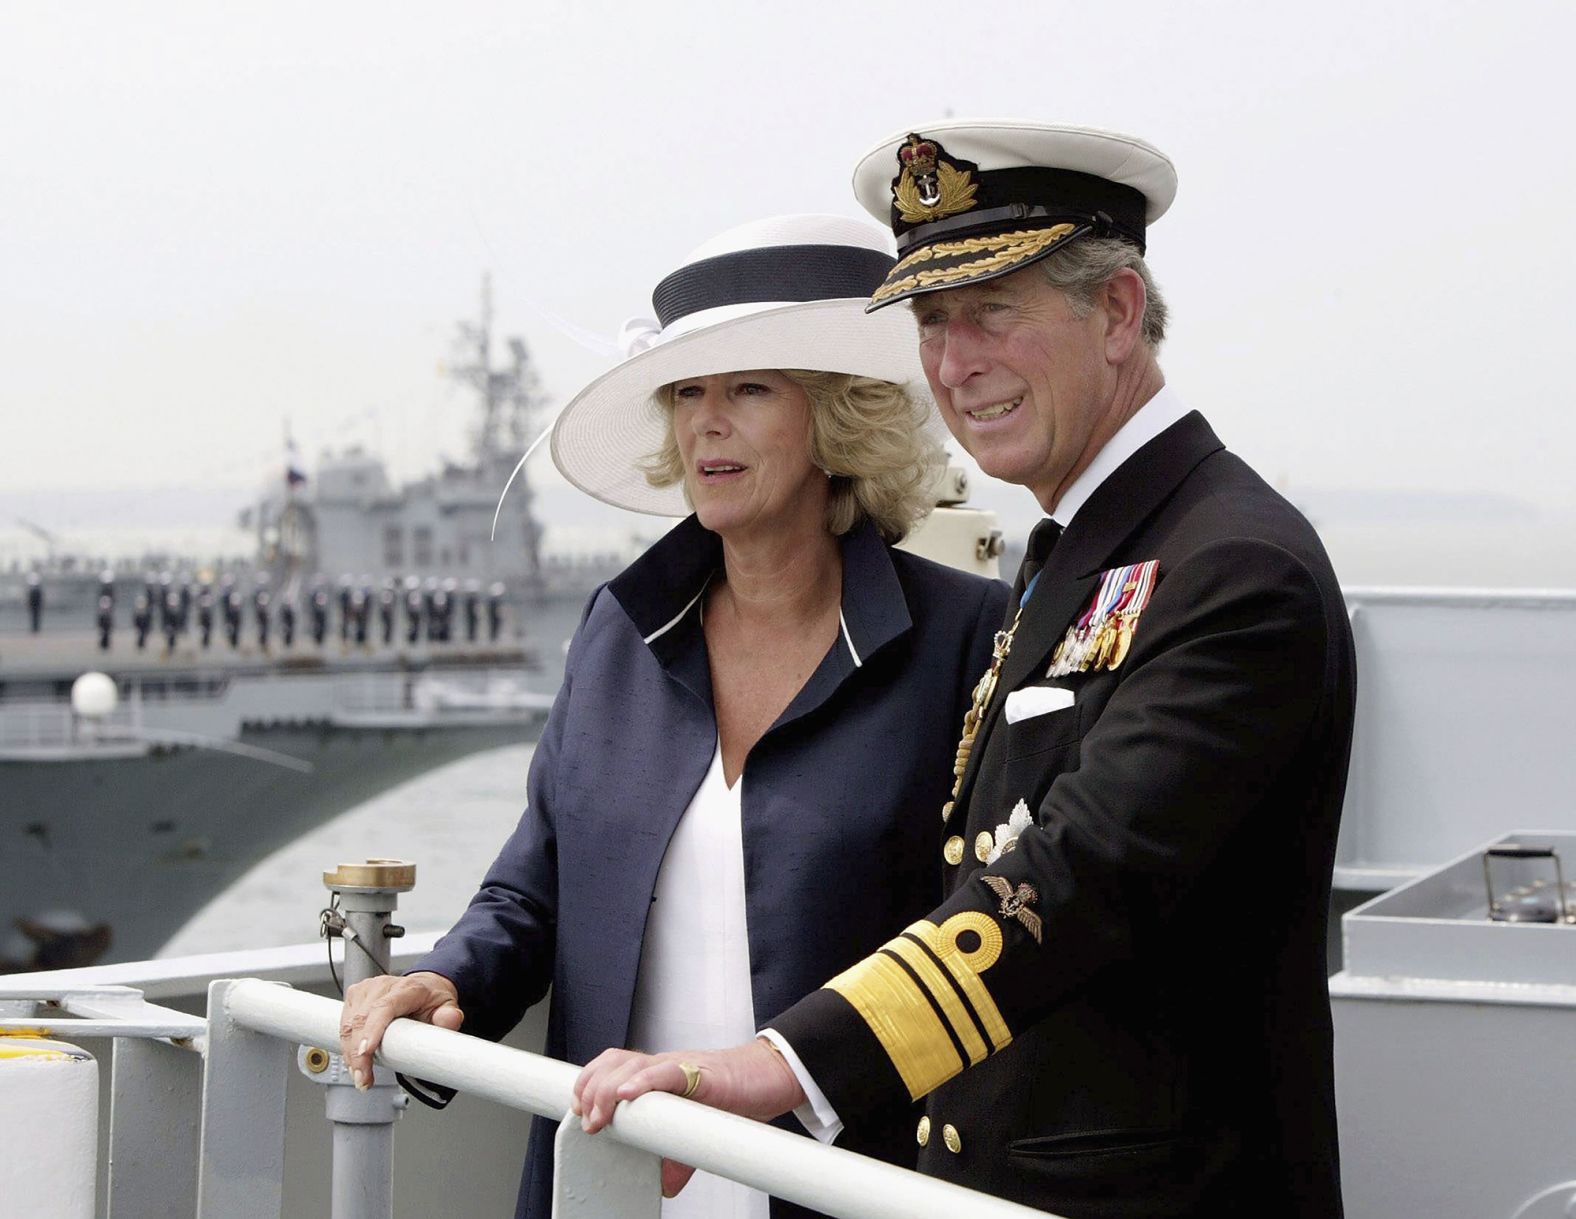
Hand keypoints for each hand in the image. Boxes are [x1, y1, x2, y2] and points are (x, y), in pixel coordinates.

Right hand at [338, 971, 463, 1089]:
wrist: (423, 987)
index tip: (366, 1052)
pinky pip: (343, 1024)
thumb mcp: (447, 1006)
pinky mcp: (354, 997)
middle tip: (363, 1080)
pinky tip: (354, 1062)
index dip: (372, 1030)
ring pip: (348, 1025)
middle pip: (361, 1020)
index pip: (384, 1008)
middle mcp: (382, 986)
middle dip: (358, 1055)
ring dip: (350, 1054)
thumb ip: (449, 1016)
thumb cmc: (432, 999)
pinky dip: (346, 1047)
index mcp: (406, 988)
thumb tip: (450, 1019)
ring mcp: (365, 990)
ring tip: (360, 1076)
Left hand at [571, 1040, 806, 1195]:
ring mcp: (678, 1066)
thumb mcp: (696, 1130)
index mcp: (657, 1077)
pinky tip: (627, 1095)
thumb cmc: (734, 1096)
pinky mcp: (699, 1072)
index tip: (578, 1112)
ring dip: (607, 1089)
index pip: (611, 1067)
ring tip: (602, 1114)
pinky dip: (642, 1081)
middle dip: (591, 1091)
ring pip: (630, 1064)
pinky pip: (666, 1072)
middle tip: (589, 1122)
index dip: (589, 1084)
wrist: (769, 1078)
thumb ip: (677, 1153)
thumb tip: (663, 1184)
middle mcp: (663, 1066)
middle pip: (613, 1063)